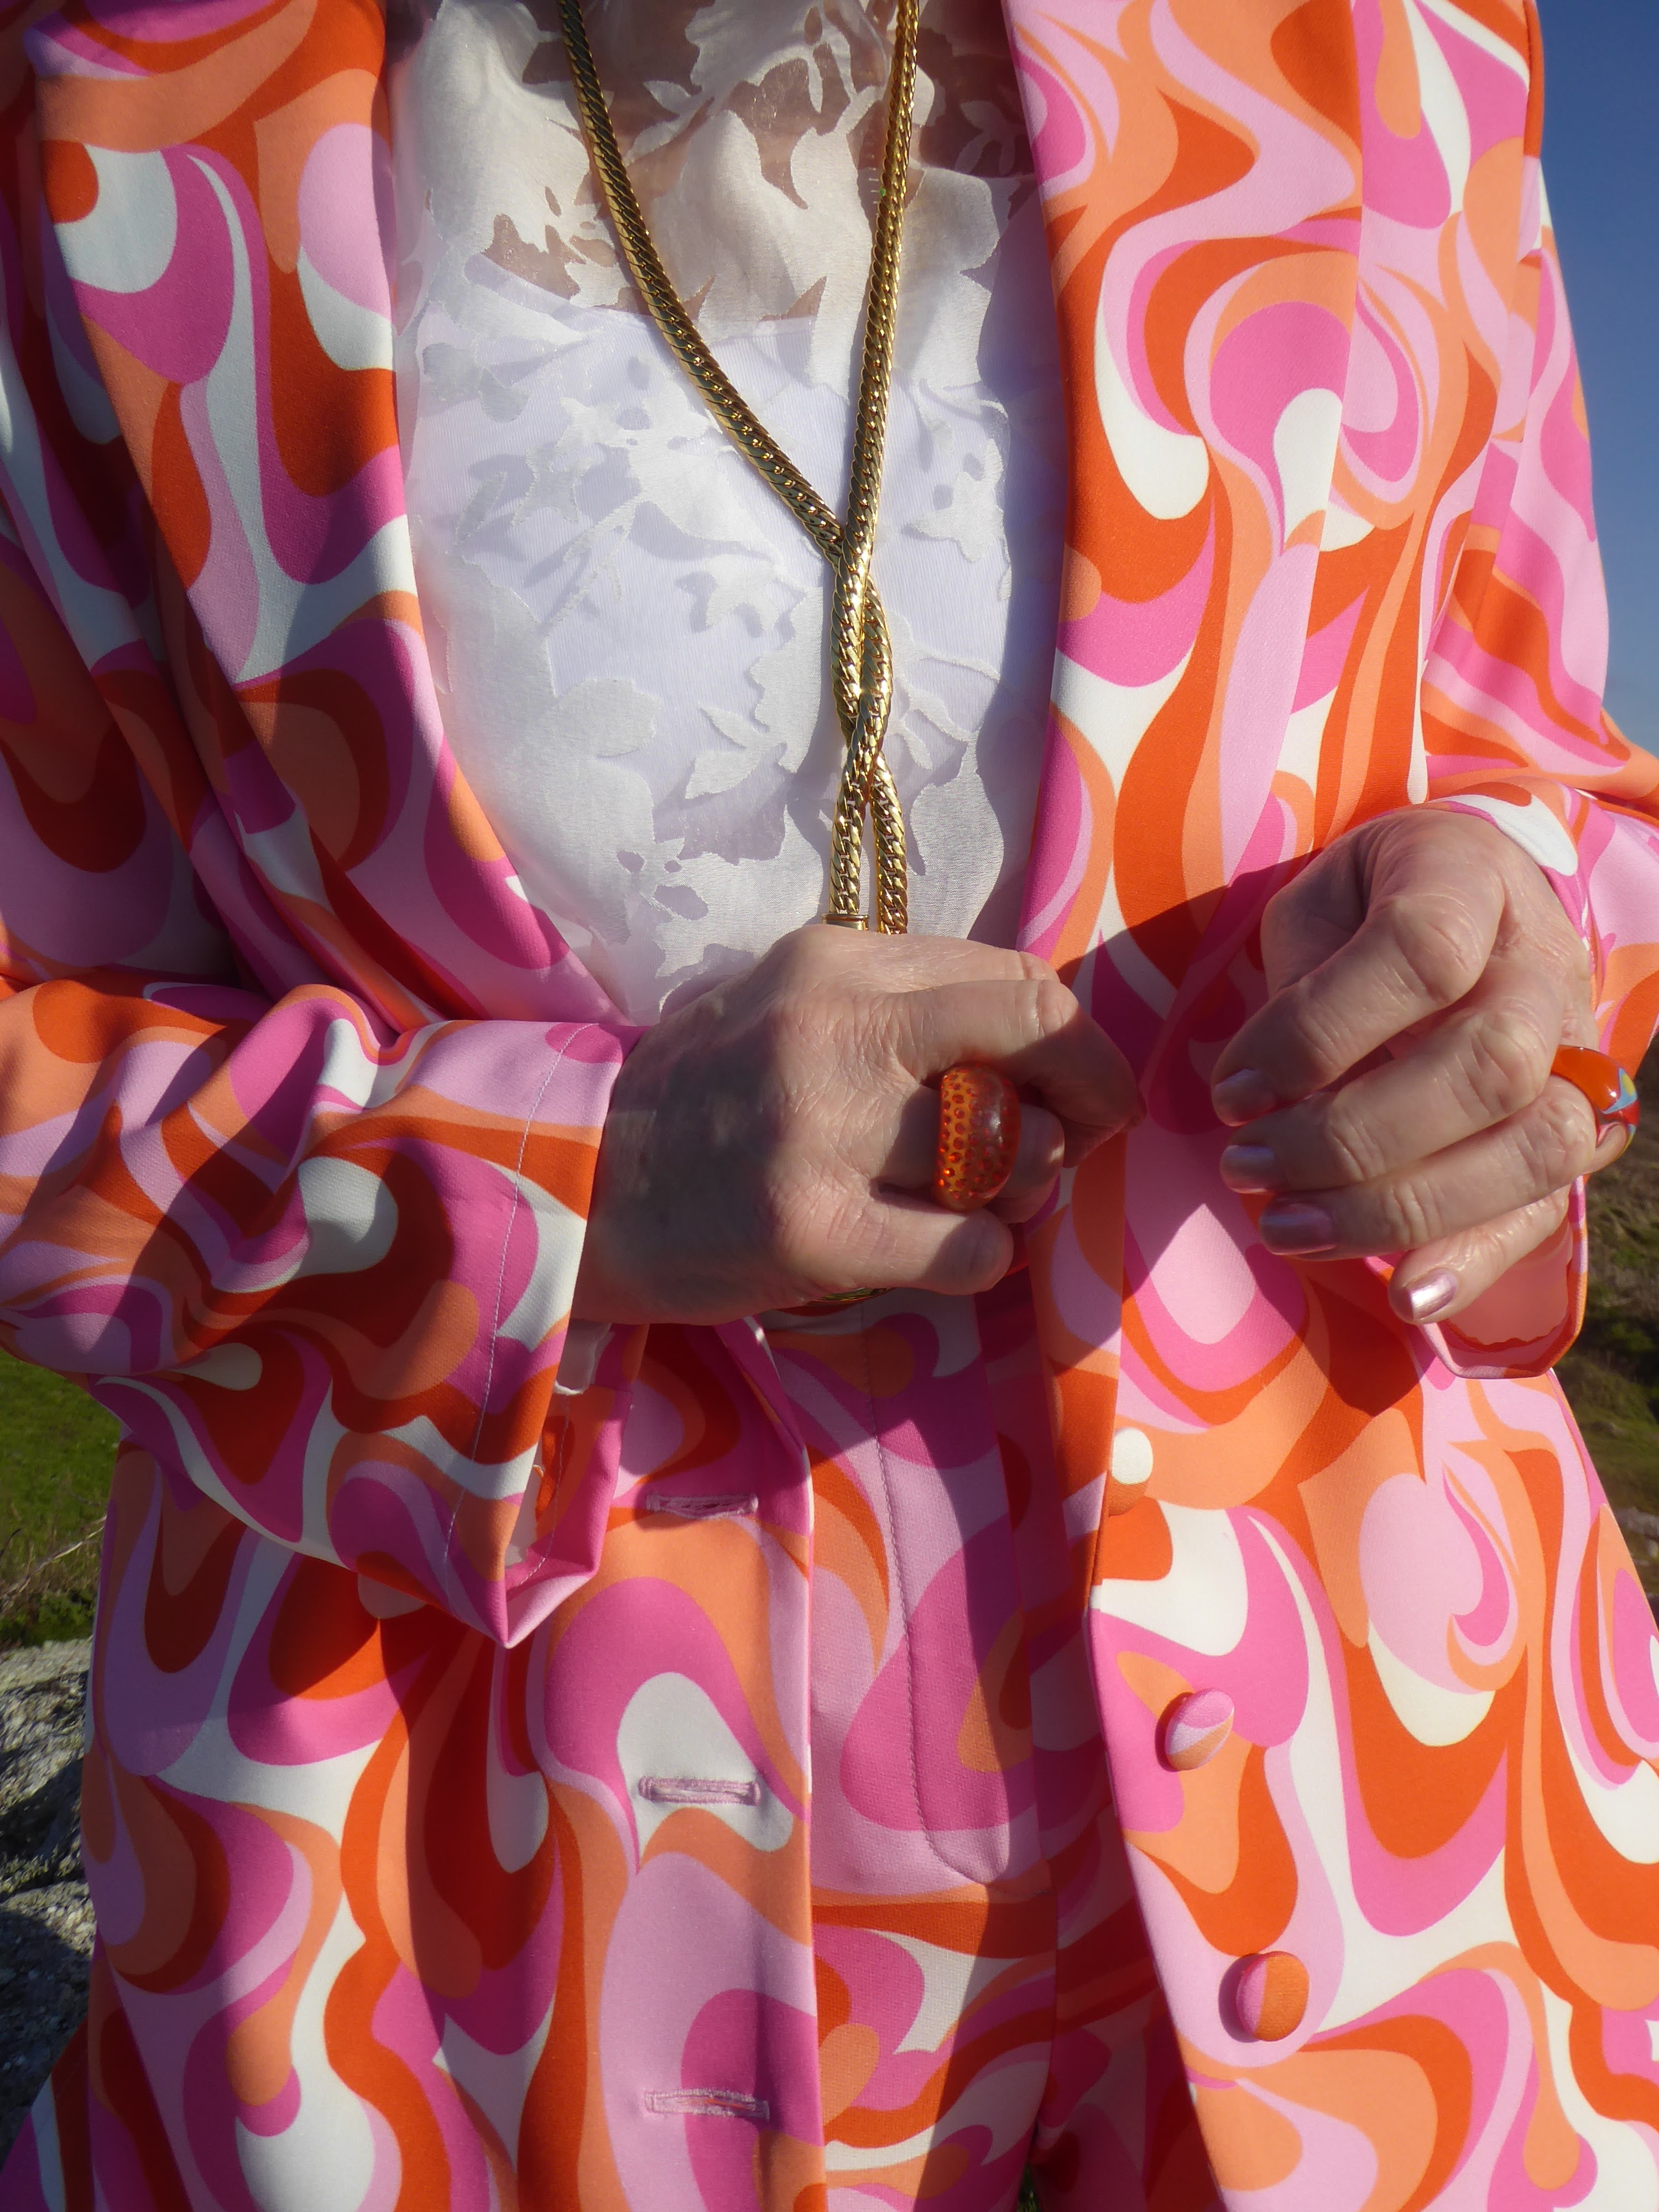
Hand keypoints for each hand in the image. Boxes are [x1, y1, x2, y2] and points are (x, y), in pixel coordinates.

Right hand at [573, 925, 1139, 1323]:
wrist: (578, 1184)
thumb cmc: (703, 1101)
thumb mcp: (791, 1010)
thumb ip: (902, 1009)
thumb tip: (1041, 1044)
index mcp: (836, 962)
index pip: (1015, 977)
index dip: (1074, 1040)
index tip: (1079, 1086)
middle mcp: (833, 1028)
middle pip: (1034, 1036)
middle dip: (1088, 1096)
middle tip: (1073, 1146)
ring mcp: (819, 1130)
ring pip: (1012, 1154)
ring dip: (1019, 1193)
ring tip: (971, 1205)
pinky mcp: (810, 1230)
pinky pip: (969, 1249)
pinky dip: (978, 1259)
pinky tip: (933, 1256)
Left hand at [1210, 809, 1629, 1326]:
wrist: (1469, 905)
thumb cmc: (1365, 910)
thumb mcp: (1315, 908)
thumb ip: (1298, 987)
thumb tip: (1261, 1098)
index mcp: (1472, 882)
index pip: (1419, 953)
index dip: (1317, 1031)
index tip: (1231, 1090)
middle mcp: (1543, 969)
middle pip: (1488, 1065)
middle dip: (1350, 1137)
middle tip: (1243, 1167)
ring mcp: (1575, 1056)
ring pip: (1531, 1146)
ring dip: (1398, 1207)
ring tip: (1286, 1227)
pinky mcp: (1573, 1133)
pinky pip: (1546, 1210)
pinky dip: (1475, 1262)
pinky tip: (1406, 1297)